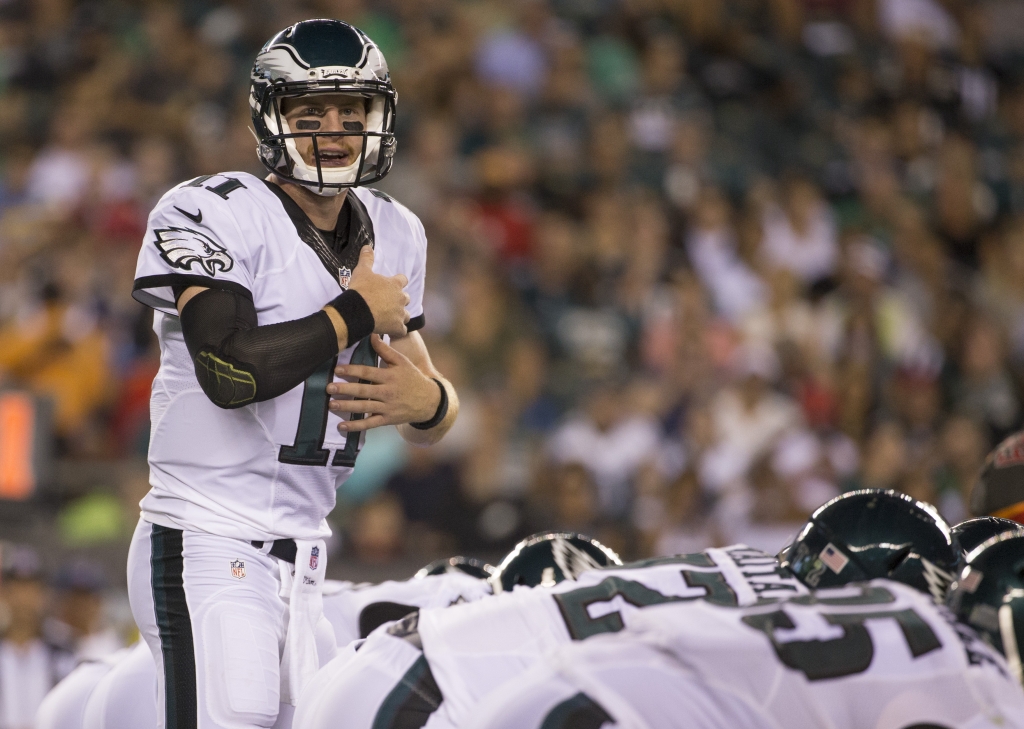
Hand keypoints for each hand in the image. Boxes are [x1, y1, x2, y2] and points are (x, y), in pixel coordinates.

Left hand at [326, 335, 441, 432]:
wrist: (429, 401)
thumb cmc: (412, 378)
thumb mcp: (402, 362)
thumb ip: (386, 350)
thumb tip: (372, 335)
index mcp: (390, 376)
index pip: (368, 372)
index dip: (352, 371)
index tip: (337, 370)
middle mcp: (387, 392)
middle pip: (363, 390)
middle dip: (345, 389)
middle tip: (329, 388)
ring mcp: (387, 407)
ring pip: (364, 407)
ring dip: (347, 406)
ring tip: (331, 404)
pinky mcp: (387, 419)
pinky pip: (369, 423)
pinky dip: (355, 426)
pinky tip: (341, 426)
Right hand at [347, 246, 409, 337]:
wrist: (357, 311)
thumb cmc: (361, 290)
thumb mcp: (362, 271)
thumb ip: (367, 259)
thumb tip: (368, 246)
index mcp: (395, 284)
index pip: (403, 280)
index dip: (397, 282)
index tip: (391, 285)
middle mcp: (401, 298)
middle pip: (406, 298)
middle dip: (399, 300)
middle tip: (387, 303)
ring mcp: (400, 314)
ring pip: (406, 315)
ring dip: (400, 316)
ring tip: (389, 318)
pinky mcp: (397, 327)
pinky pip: (402, 330)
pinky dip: (397, 330)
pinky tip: (390, 330)